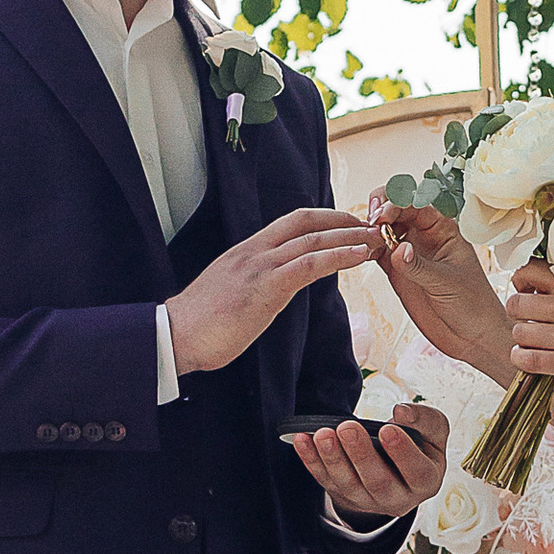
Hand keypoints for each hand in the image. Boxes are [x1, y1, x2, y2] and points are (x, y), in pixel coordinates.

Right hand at [167, 213, 377, 378]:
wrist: (175, 335)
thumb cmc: (201, 324)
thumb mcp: (233, 294)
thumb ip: (256, 284)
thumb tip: (275, 289)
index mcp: (247, 251)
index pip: (291, 222)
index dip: (325, 218)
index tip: (349, 223)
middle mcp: (254, 251)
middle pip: (307, 221)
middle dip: (344, 220)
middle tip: (374, 225)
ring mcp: (259, 266)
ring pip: (313, 240)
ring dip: (351, 236)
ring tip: (378, 238)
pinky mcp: (265, 287)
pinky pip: (308, 264)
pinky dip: (338, 256)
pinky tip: (360, 255)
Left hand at [284, 401, 450, 529]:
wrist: (398, 466)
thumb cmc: (419, 444)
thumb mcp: (434, 432)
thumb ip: (426, 420)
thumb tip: (402, 412)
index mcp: (425, 482)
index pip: (417, 473)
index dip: (403, 453)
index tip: (388, 430)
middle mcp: (397, 498)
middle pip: (378, 483)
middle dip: (361, 455)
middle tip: (348, 428)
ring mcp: (367, 501)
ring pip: (348, 485)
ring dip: (333, 459)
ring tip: (323, 434)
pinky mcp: (343, 495)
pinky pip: (325, 480)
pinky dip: (312, 461)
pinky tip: (302, 440)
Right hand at [373, 205, 513, 378]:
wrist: (471, 334)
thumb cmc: (472, 304)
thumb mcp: (447, 283)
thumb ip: (419, 266)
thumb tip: (397, 249)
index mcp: (443, 228)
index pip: (417, 204)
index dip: (397, 203)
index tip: (382, 215)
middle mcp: (424, 235)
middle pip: (397, 208)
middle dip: (380, 208)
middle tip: (370, 221)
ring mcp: (408, 251)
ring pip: (383, 228)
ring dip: (370, 228)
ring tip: (361, 239)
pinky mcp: (396, 270)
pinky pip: (376, 251)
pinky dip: (365, 248)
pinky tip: (358, 252)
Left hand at [506, 263, 553, 400]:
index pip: (528, 271)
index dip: (522, 283)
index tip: (531, 292)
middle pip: (515, 304)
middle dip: (519, 312)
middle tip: (531, 321)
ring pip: (519, 333)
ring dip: (523, 338)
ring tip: (536, 343)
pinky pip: (529, 360)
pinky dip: (523, 360)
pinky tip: (534, 360)